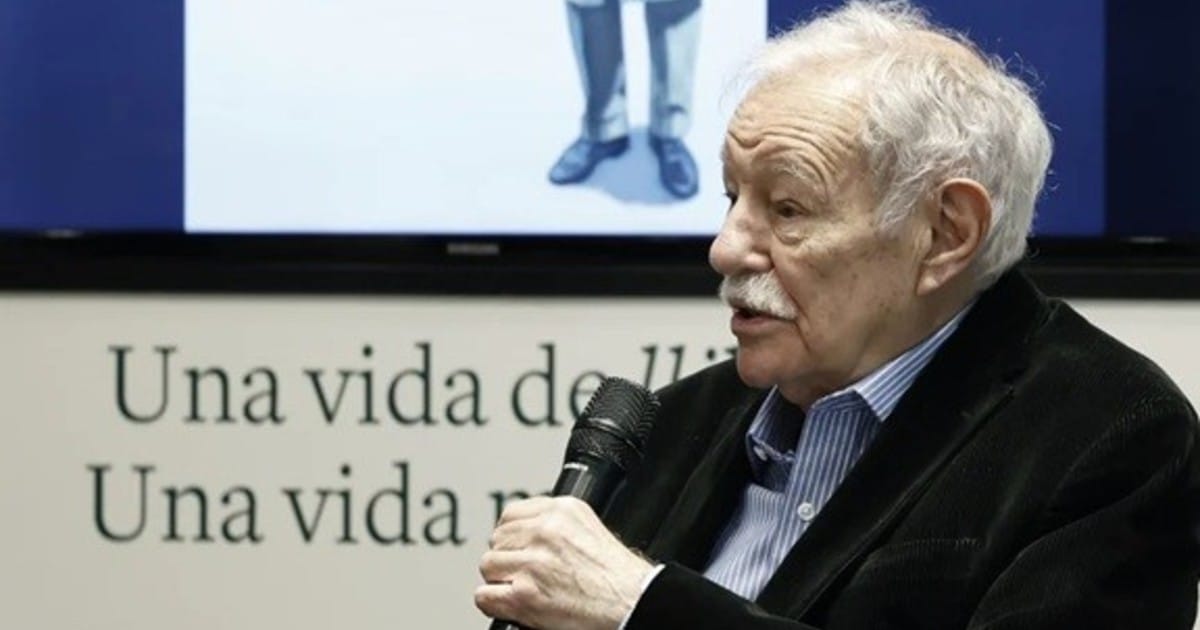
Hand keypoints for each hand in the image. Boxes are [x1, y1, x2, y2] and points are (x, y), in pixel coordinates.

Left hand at [475, 496, 654, 629]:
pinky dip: (495, 604)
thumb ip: (556, 523)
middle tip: (528, 573)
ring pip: (488, 566)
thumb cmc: (616, 575)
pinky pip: (484, 596)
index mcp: (562, 510)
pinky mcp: (524, 596)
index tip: (520, 547)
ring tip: (526, 588)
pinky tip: (514, 604)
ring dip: (502, 580)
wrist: (632, 603)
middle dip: (509, 558)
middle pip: (498, 540)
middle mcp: (545, 532)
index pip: (511, 514)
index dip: (513, 536)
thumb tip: (526, 528)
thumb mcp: (589, 527)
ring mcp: (533, 564)